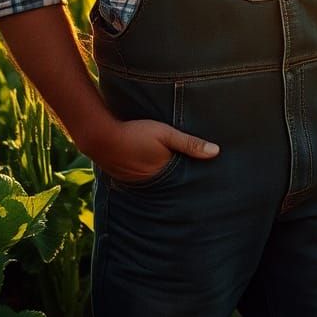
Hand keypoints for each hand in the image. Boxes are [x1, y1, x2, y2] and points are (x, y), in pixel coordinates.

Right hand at [87, 118, 218, 183]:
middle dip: (180, 182)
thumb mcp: (166, 133)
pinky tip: (150, 169)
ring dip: (162, 179)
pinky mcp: (124, 178)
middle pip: (170, 183)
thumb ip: (190, 143)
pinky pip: (142, 180)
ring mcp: (136, 182)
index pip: (184, 180)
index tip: (208, 180)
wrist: (100, 136)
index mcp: (164, 173)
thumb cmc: (136, 132)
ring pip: (156, 183)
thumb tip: (216, 152)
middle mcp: (151, 183)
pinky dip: (147, 176)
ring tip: (174, 178)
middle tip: (194, 183)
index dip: (194, 177)